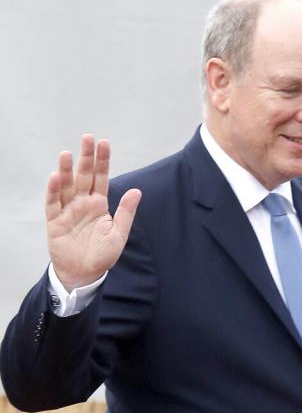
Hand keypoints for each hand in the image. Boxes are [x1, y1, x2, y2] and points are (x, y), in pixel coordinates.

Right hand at [46, 135, 140, 291]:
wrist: (85, 274)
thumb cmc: (102, 256)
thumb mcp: (118, 234)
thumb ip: (126, 213)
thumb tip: (137, 191)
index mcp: (98, 204)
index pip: (100, 178)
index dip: (102, 161)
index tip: (104, 143)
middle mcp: (82, 203)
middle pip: (83, 176)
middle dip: (86, 157)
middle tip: (88, 138)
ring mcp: (67, 210)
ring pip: (66, 186)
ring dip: (66, 170)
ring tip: (67, 153)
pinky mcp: (55, 221)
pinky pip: (53, 203)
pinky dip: (54, 191)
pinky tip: (56, 177)